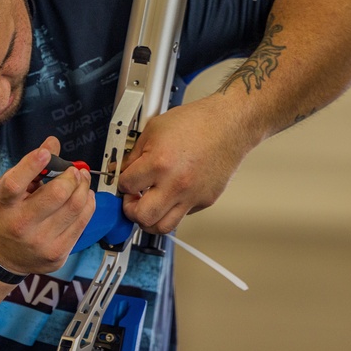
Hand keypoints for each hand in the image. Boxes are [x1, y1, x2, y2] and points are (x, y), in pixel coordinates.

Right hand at [0, 136, 95, 273]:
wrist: (0, 257)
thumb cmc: (3, 216)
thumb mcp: (4, 189)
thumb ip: (27, 167)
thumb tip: (52, 144)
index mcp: (2, 206)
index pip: (15, 184)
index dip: (32, 165)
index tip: (46, 153)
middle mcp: (20, 225)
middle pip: (56, 194)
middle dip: (72, 175)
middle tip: (74, 170)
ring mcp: (40, 242)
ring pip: (75, 207)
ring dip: (84, 187)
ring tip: (81, 180)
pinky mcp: (57, 253)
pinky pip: (82, 222)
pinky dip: (87, 204)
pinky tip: (84, 197)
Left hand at [117, 96, 250, 233]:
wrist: (229, 125)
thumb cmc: (196, 122)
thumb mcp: (154, 129)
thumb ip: (134, 154)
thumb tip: (122, 171)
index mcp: (159, 163)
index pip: (126, 186)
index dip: (121, 184)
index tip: (125, 182)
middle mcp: (176, 184)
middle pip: (142, 217)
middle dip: (130, 211)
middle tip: (132, 201)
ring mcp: (192, 196)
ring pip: (162, 227)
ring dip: (150, 220)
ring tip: (148, 206)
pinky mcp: (205, 201)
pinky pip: (182, 215)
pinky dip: (172, 208)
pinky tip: (172, 194)